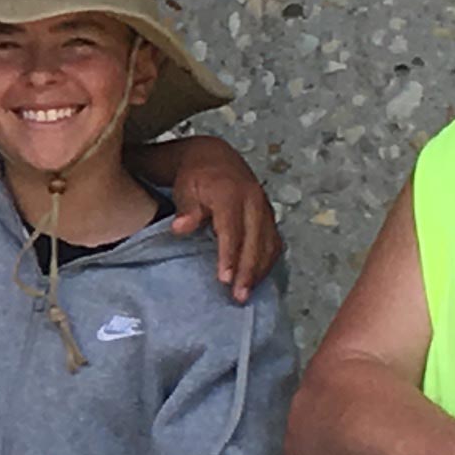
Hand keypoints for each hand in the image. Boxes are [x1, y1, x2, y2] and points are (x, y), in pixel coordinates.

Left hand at [147, 133, 282, 299]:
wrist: (215, 158)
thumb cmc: (196, 177)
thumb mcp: (185, 188)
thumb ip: (186, 209)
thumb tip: (180, 227)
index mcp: (231, 194)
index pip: (232, 229)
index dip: (230, 256)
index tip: (225, 278)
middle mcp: (253, 201)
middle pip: (255, 241)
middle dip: (248, 271)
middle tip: (239, 296)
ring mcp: (264, 208)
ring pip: (268, 244)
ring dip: (260, 271)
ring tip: (247, 294)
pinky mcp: (269, 216)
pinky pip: (274, 242)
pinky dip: (267, 262)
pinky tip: (258, 279)